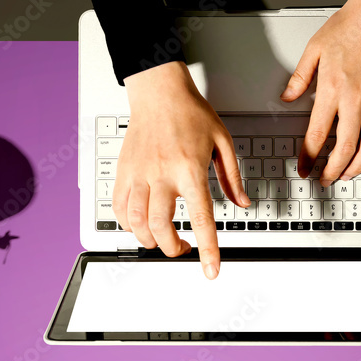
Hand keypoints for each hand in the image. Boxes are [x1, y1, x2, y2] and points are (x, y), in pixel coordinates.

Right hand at [116, 61, 249, 278]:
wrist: (159, 91)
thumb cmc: (190, 112)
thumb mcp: (222, 141)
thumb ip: (232, 177)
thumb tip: (242, 203)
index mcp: (190, 168)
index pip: (201, 217)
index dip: (207, 249)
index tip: (210, 270)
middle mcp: (161, 173)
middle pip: (162, 226)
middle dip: (173, 247)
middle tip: (183, 247)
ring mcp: (138, 173)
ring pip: (136, 222)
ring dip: (149, 239)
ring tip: (162, 238)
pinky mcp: (123, 171)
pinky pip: (119, 207)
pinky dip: (128, 224)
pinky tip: (140, 224)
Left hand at [281, 0, 360, 185]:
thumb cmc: (348, 27)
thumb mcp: (314, 49)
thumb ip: (299, 77)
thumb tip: (287, 97)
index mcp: (332, 89)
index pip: (317, 135)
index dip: (309, 157)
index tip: (304, 168)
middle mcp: (356, 99)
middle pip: (344, 148)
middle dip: (332, 170)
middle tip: (324, 179)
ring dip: (356, 167)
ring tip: (345, 175)